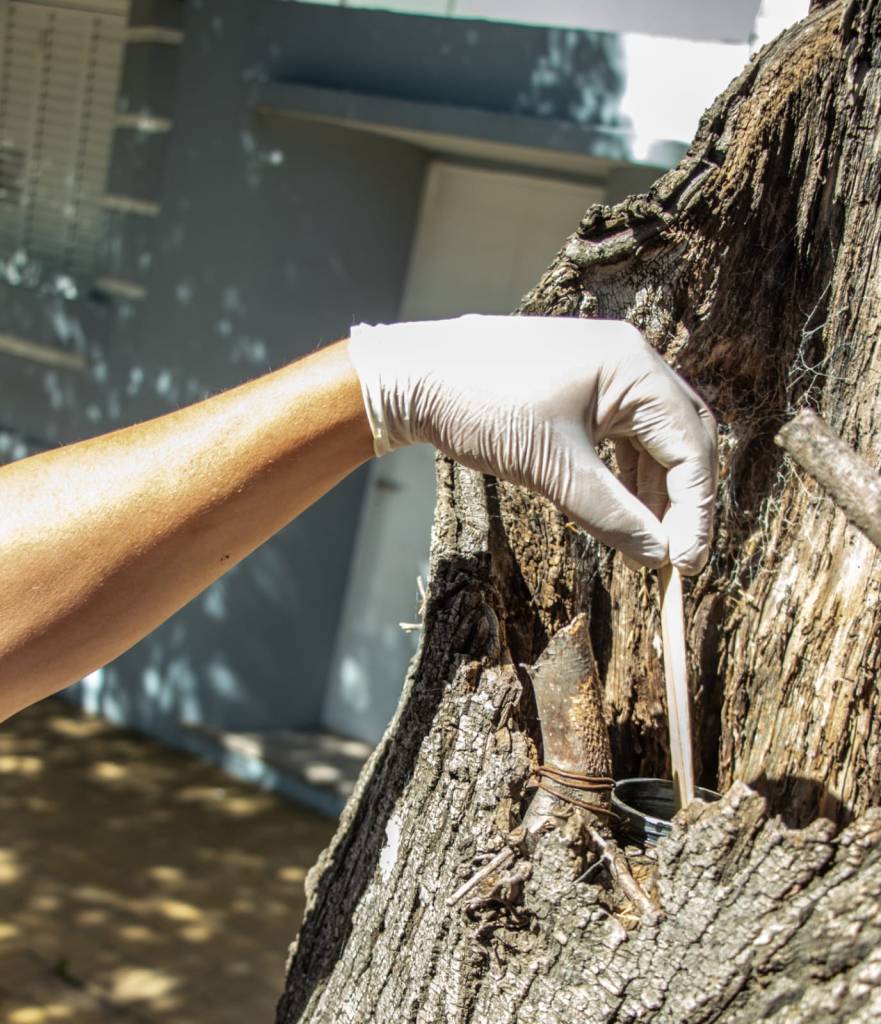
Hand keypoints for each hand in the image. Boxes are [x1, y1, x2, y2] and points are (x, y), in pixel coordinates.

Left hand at [348, 315, 716, 573]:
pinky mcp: (582, 388)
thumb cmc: (480, 406)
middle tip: (672, 557)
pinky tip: (620, 511)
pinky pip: (623, 436)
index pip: (692, 446)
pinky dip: (626, 475)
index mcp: (634, 367)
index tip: (686, 565)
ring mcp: (607, 372)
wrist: (414, 375)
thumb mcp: (551, 467)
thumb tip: (658, 556)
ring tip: (645, 544)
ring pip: (653, 441)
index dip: (696, 511)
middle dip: (683, 501)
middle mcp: (631, 361)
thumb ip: (611, 513)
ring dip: (654, 492)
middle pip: (683, 440)